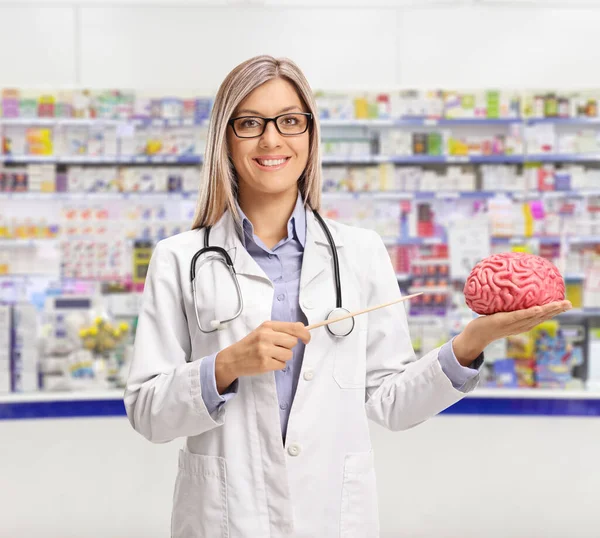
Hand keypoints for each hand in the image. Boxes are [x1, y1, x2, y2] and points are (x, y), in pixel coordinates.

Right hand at [214, 321, 310, 393]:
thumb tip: (302, 329)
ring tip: (271, 355)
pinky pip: (282, 365)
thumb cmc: (251, 344)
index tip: (306, 339)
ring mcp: (265, 350)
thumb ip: (281, 329)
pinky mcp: (264, 363)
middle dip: (289, 347)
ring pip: (289, 355)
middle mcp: (266, 336)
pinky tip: (268, 362)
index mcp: (267, 326)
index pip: (294, 327)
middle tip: (278, 348)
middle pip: (293, 342)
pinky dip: (278, 365)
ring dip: (283, 357)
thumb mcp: (263, 331)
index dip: (305, 334)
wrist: (233, 359)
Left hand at [452, 300, 572, 366]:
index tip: (566, 304)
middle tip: (570, 303)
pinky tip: (538, 308)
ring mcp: (512, 325)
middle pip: (542, 318)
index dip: (554, 311)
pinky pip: (518, 316)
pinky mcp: (503, 321)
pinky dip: (529, 313)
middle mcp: (520, 326)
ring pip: (534, 317)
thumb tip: (511, 289)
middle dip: (557, 311)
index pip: (541, 317)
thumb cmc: (487, 324)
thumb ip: (509, 306)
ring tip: (561, 304)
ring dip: (548, 311)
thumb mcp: (502, 314)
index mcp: (522, 324)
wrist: (474, 336)